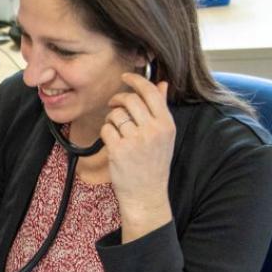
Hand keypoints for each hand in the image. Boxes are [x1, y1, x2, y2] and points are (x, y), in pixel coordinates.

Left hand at [100, 74, 174, 240]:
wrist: (146, 194)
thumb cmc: (154, 164)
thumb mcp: (164, 136)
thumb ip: (161, 109)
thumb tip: (162, 84)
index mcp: (166, 124)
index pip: (150, 92)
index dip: (135, 80)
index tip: (125, 77)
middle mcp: (153, 130)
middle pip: (130, 100)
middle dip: (117, 99)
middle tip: (113, 104)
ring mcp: (135, 140)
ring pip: (115, 114)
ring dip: (111, 119)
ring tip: (116, 130)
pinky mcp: (119, 150)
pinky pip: (106, 129)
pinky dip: (105, 133)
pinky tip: (112, 142)